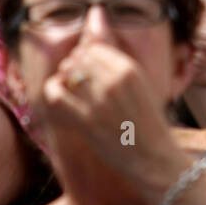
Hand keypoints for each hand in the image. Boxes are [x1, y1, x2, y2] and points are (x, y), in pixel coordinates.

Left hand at [40, 41, 184, 183]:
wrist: (153, 155)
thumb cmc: (147, 121)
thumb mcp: (140, 85)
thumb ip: (117, 68)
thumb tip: (89, 51)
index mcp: (130, 69)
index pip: (95, 49)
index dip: (85, 55)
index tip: (83, 65)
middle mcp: (115, 81)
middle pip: (80, 59)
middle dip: (73, 65)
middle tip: (71, 76)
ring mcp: (101, 101)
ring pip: (69, 74)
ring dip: (63, 77)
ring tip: (64, 84)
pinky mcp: (88, 122)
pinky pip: (58, 98)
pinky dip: (52, 90)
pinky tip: (54, 92)